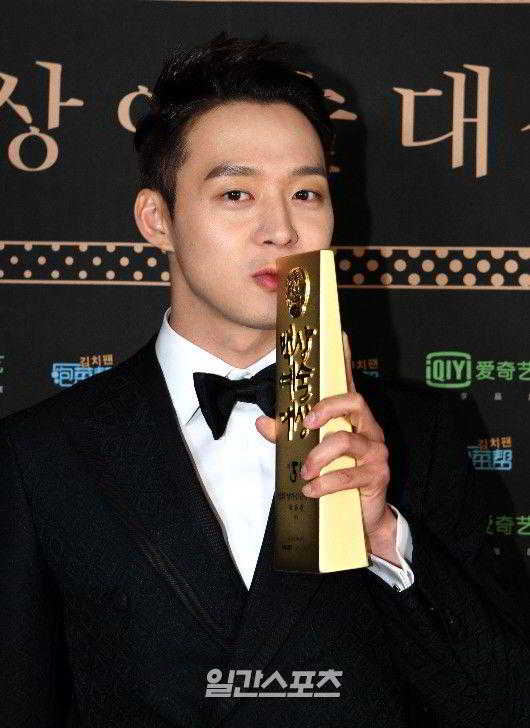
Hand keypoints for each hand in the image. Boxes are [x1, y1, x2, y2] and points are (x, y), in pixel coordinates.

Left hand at [256, 331, 395, 550]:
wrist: (362, 518)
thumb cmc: (335, 478)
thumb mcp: (308, 454)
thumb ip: (287, 437)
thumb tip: (262, 423)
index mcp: (351, 420)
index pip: (348, 383)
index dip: (345, 358)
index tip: (339, 334)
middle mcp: (367, 429)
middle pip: (354, 402)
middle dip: (327, 408)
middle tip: (306, 423)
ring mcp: (375, 451)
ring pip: (347, 441)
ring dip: (319, 456)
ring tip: (304, 472)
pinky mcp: (377, 476)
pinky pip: (349, 474)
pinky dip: (326, 483)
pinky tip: (312, 490)